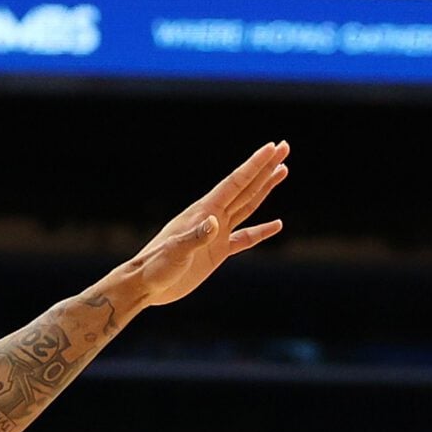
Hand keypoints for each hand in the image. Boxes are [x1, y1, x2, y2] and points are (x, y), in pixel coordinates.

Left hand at [124, 142, 289, 307]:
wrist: (147, 284)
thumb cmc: (156, 266)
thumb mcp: (175, 251)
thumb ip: (196, 237)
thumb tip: (215, 222)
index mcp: (205, 211)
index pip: (236, 183)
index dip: (255, 165)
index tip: (273, 147)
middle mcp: (213, 217)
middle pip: (246, 187)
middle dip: (266, 168)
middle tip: (284, 147)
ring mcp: (216, 234)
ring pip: (248, 205)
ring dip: (265, 188)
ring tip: (282, 171)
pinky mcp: (217, 252)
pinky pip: (245, 237)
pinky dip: (262, 231)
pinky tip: (276, 224)